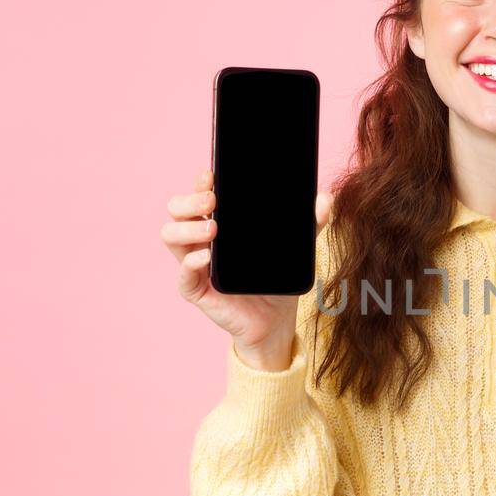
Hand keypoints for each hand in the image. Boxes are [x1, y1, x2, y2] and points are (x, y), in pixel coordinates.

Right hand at [161, 166, 333, 366]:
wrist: (276, 319)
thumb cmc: (276, 278)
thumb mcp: (294, 247)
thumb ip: (310, 223)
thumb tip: (326, 199)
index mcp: (218, 222)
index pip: (198, 195)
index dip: (200, 183)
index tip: (211, 176)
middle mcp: (200, 239)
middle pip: (176, 210)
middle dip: (188, 200)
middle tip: (211, 201)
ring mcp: (195, 264)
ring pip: (170, 236)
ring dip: (187, 229)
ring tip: (213, 228)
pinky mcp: (197, 290)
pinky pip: (183, 276)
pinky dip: (191, 263)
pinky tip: (208, 257)